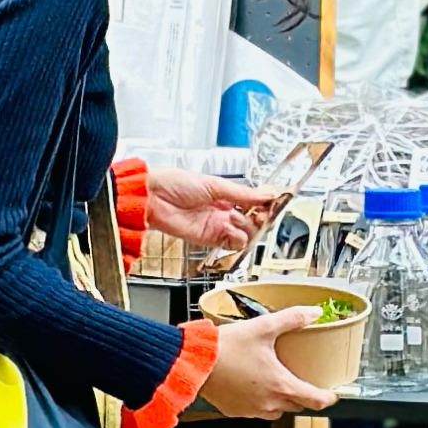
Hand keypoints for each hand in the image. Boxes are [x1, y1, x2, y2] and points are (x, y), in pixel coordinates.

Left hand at [144, 166, 279, 252]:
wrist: (153, 198)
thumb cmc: (175, 183)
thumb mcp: (214, 184)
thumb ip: (242, 193)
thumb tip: (266, 193)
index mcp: (225, 195)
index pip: (253, 202)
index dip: (264, 204)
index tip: (273, 203)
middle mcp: (223, 211)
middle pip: (253, 221)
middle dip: (259, 218)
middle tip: (260, 214)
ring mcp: (216, 226)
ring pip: (245, 234)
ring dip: (248, 228)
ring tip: (239, 219)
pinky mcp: (209, 239)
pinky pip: (231, 243)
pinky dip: (237, 239)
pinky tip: (233, 230)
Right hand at [200, 306, 335, 420]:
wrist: (194, 362)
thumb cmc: (226, 348)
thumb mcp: (263, 327)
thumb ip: (292, 319)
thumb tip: (313, 313)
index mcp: (280, 385)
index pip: (315, 400)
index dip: (328, 398)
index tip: (332, 394)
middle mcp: (268, 402)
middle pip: (297, 405)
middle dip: (302, 394)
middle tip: (301, 380)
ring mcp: (251, 410)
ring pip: (276, 410)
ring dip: (280, 399)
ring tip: (275, 381)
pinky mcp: (235, 411)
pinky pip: (255, 410)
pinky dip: (259, 401)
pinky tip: (252, 384)